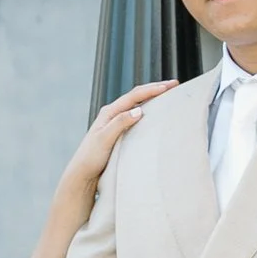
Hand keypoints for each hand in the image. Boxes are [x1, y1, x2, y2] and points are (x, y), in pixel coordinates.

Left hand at [58, 79, 172, 208]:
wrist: (82, 173)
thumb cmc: (91, 158)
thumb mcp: (104, 140)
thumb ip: (120, 124)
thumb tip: (138, 110)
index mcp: (108, 112)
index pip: (134, 96)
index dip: (152, 90)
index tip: (169, 86)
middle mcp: (111, 114)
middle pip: (136, 96)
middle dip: (155, 88)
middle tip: (174, 84)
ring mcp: (114, 122)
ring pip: (137, 103)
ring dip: (152, 97)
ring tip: (168, 93)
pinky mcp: (118, 131)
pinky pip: (135, 114)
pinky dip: (148, 108)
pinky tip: (155, 112)